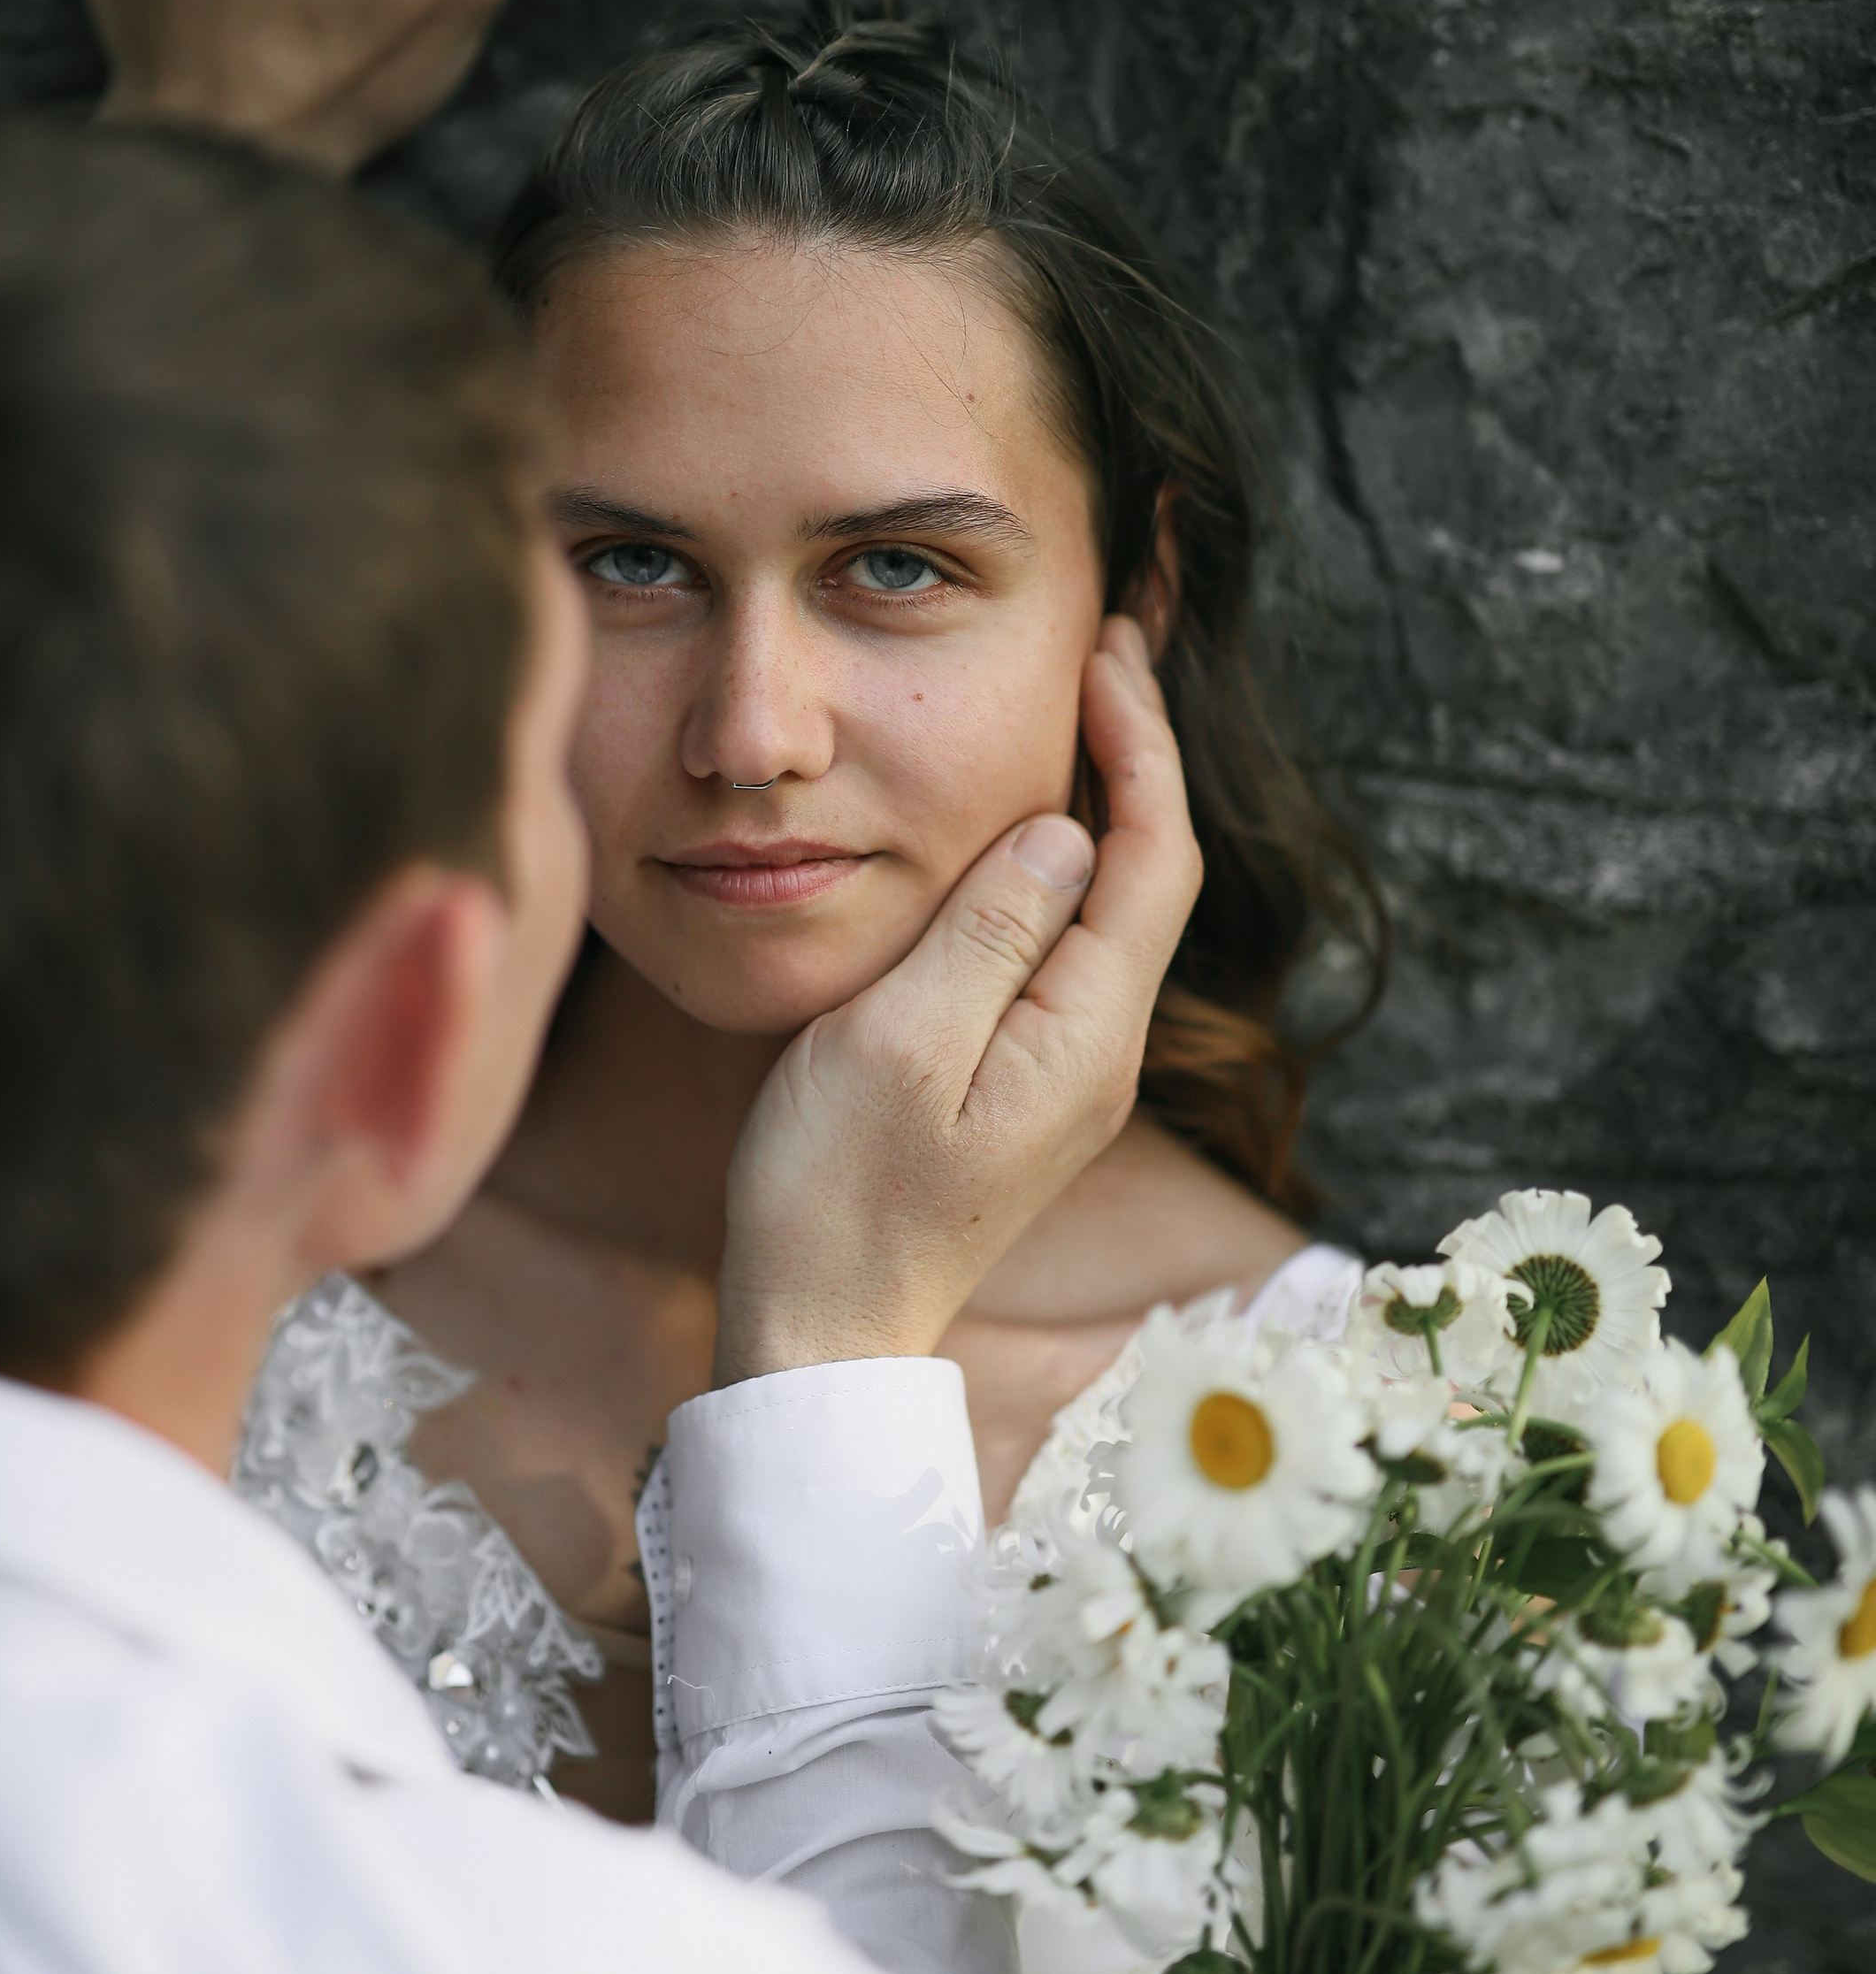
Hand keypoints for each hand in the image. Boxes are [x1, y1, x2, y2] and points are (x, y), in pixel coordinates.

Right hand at [715, 619, 1201, 1385]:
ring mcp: (1064, 1073)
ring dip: (1101, 799)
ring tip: (1076, 703)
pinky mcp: (1020, 1085)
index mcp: (1088, 1036)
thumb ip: (986, 929)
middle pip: (1150, 874)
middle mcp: (1100, 1052)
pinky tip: (1018, 823)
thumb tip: (1062, 832)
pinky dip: (1055, 861)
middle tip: (1111, 642)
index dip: (1142, 743)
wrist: (819, 1331)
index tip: (1109, 648)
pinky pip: (1062, 946)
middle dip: (1138, 751)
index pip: (1154, 858)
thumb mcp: (897, 1040)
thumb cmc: (836, 1192)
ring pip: (1109, 907)